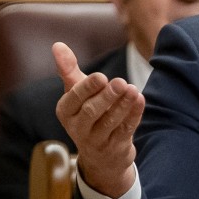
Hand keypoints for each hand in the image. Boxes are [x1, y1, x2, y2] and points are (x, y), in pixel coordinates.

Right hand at [53, 42, 144, 197]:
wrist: (101, 154)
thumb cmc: (87, 113)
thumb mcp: (76, 93)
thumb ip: (68, 69)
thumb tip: (57, 44)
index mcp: (65, 111)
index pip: (74, 99)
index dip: (88, 88)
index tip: (102, 76)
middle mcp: (78, 128)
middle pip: (91, 112)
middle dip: (106, 97)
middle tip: (120, 82)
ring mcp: (97, 141)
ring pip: (110, 122)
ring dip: (122, 105)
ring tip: (133, 89)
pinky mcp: (115, 148)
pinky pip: (125, 130)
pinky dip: (134, 115)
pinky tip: (140, 100)